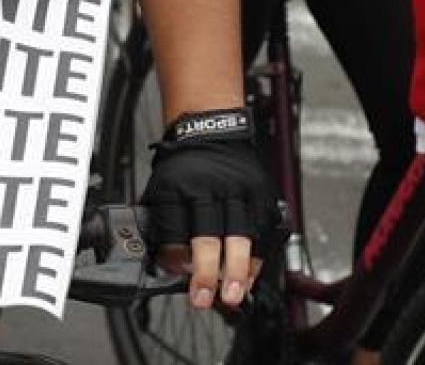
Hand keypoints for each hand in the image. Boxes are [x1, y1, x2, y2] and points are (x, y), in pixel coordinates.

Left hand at [140, 114, 272, 312]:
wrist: (211, 126)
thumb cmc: (184, 164)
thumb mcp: (161, 185)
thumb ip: (165, 223)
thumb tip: (170, 266)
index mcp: (176, 185)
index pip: (173, 227)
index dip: (174, 257)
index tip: (177, 275)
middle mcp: (207, 186)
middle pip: (208, 232)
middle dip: (207, 270)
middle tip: (203, 298)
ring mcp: (237, 188)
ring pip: (241, 234)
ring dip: (238, 270)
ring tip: (234, 295)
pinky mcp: (260, 191)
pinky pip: (262, 228)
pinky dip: (258, 255)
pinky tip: (252, 274)